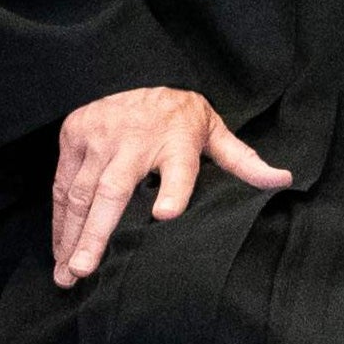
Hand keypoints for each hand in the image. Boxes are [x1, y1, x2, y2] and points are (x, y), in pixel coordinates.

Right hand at [48, 86, 290, 287]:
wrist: (139, 70)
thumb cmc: (180, 118)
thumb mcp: (215, 132)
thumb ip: (243, 161)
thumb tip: (284, 179)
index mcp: (177, 138)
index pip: (179, 166)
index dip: (174, 190)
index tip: (166, 215)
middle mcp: (134, 137)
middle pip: (114, 189)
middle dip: (97, 231)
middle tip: (85, 270)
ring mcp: (99, 135)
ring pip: (80, 191)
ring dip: (71, 235)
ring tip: (67, 273)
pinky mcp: (74, 134)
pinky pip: (62, 184)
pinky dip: (59, 220)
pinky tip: (59, 249)